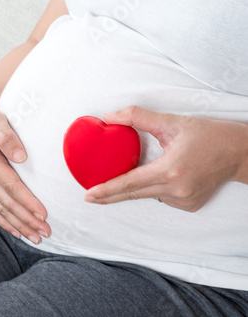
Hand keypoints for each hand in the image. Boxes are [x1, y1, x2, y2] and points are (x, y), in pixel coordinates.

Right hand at [0, 99, 50, 242]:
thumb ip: (6, 136)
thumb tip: (21, 157)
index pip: (10, 185)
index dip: (27, 200)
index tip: (43, 213)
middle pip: (7, 202)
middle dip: (27, 219)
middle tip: (46, 232)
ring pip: (0, 209)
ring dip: (19, 225)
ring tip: (36, 238)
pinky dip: (4, 222)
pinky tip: (17, 232)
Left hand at [84, 106, 247, 211]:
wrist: (239, 152)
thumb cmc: (208, 135)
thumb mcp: (171, 122)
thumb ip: (138, 117)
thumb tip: (109, 117)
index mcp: (170, 170)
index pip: (130, 183)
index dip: (107, 190)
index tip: (89, 195)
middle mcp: (177, 190)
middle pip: (134, 195)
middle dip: (110, 197)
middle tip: (90, 198)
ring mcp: (185, 201)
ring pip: (149, 196)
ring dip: (137, 188)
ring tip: (143, 171)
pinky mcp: (190, 206)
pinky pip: (164, 198)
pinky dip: (157, 189)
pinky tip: (168, 176)